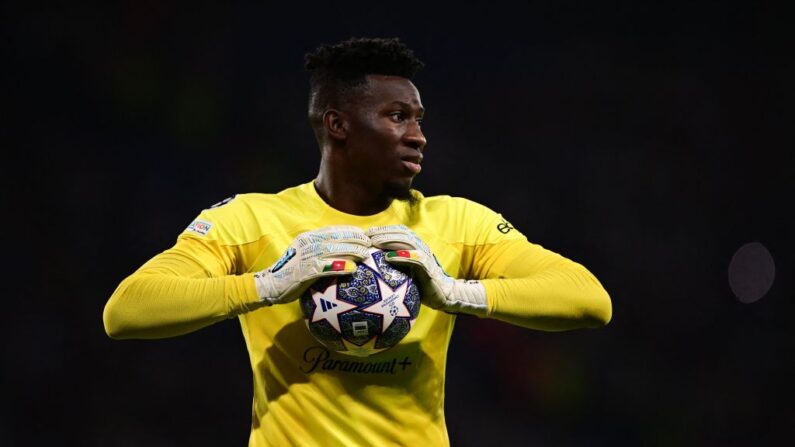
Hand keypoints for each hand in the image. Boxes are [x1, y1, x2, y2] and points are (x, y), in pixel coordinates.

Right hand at [254, 226, 370, 305]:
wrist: (270, 286)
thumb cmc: (292, 273)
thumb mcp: (306, 256)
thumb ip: (321, 250)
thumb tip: (344, 249)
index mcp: (307, 238)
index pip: (332, 230)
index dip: (350, 231)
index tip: (364, 234)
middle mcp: (306, 244)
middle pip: (335, 238)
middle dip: (354, 239)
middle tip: (369, 244)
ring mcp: (304, 257)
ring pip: (332, 250)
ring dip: (350, 251)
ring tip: (365, 254)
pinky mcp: (302, 272)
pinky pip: (324, 268)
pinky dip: (339, 267)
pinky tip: (352, 269)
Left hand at [366, 225, 487, 316]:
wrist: (444, 296)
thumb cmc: (422, 285)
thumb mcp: (405, 273)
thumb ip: (394, 265)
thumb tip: (371, 264)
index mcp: (416, 246)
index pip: (398, 231)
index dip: (383, 229)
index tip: (366, 233)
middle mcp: (421, 248)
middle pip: (401, 233)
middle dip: (383, 232)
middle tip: (366, 236)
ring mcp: (425, 257)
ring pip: (407, 242)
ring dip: (389, 240)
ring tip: (374, 242)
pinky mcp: (429, 269)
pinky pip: (415, 259)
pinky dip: (401, 256)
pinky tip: (388, 257)